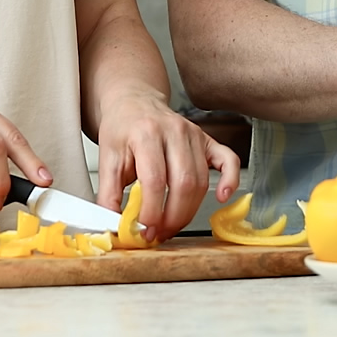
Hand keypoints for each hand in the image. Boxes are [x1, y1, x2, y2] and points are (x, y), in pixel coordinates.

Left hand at [93, 87, 241, 237]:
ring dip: (189, 211)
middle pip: (183, 183)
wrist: (134, 102)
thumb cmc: (122, 129)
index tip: (144, 230)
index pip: (154, 180)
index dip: (152, 211)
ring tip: (172, 225)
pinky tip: (223, 197)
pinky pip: (228, 160)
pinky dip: (230, 180)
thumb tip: (112, 227)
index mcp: (146, 134)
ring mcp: (193, 134)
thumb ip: (108, 194)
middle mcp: (173, 131)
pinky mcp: (206, 139)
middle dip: (173, 217)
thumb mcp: (107, 159)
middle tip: (159, 233)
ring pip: (201, 180)